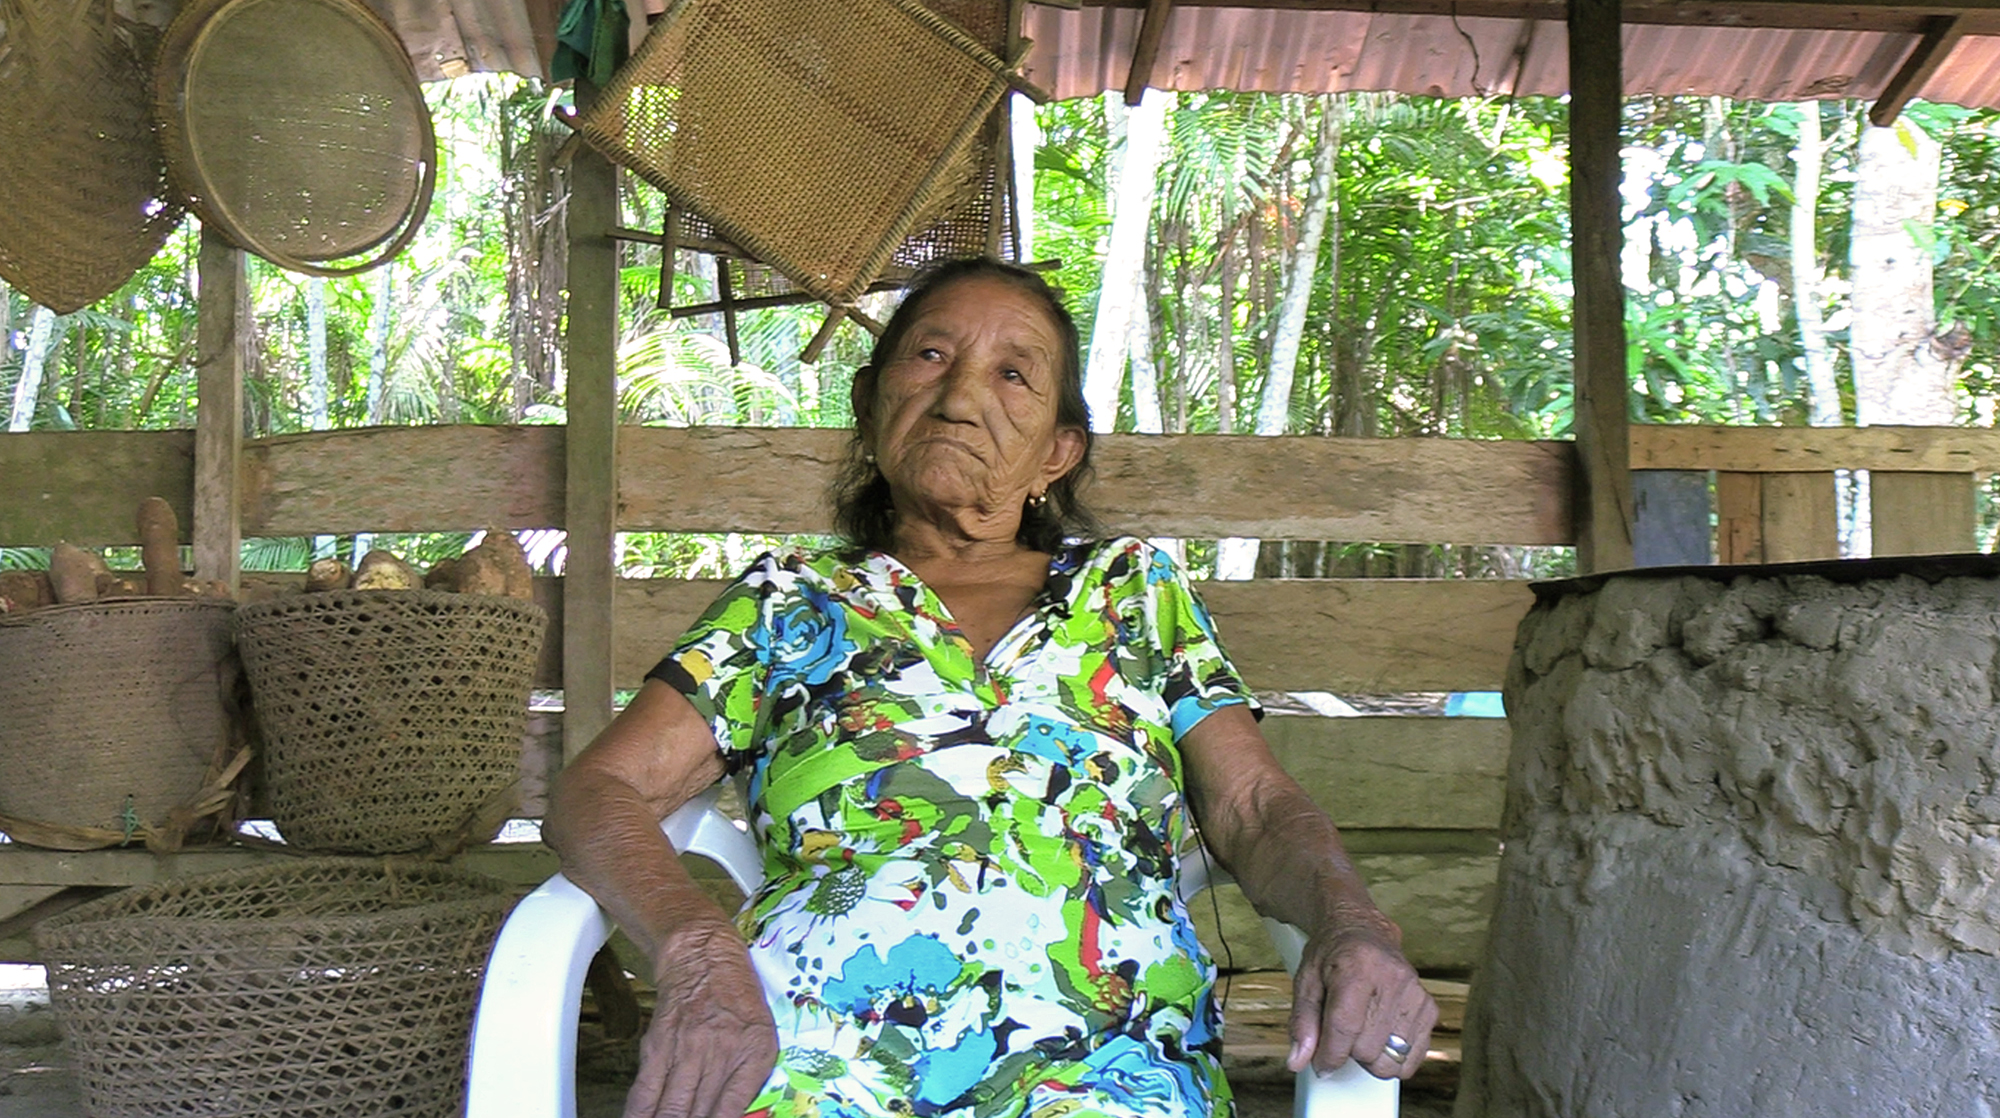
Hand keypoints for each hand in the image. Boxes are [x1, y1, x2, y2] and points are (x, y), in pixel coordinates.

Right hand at [625, 920, 779, 1117]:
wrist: (704, 955)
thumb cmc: (737, 995)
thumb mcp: (762, 1035)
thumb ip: (750, 1079)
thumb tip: (734, 1117)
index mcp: (755, 1055)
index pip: (732, 1113)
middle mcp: (722, 1055)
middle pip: (699, 1116)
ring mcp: (688, 1050)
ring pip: (671, 1110)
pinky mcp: (658, 1046)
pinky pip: (646, 1091)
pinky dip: (640, 1114)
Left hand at [1285, 912, 1437, 1080]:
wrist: (1364, 930)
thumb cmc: (1332, 955)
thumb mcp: (1306, 980)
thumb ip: (1302, 1022)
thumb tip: (1298, 1061)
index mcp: (1357, 968)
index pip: (1344, 1028)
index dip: (1329, 1056)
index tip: (1321, 1065)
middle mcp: (1391, 979)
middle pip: (1367, 1049)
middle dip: (1348, 1052)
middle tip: (1341, 1033)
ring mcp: (1414, 993)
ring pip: (1391, 1059)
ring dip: (1371, 1058)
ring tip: (1361, 1034)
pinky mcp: (1428, 1007)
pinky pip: (1415, 1056)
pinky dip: (1395, 1058)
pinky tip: (1381, 1040)